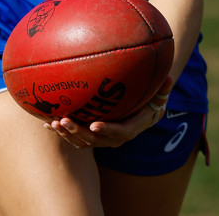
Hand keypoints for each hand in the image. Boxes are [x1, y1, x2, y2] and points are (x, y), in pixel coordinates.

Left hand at [43, 76, 172, 149]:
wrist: (143, 111)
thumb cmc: (151, 98)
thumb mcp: (160, 93)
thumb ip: (164, 87)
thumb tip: (171, 77)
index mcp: (131, 128)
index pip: (119, 132)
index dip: (106, 130)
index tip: (93, 124)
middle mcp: (115, 137)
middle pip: (95, 140)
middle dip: (77, 132)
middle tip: (63, 120)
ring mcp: (102, 138)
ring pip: (82, 141)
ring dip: (67, 134)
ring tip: (52, 123)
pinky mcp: (91, 134)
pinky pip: (76, 136)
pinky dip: (62, 131)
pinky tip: (46, 122)